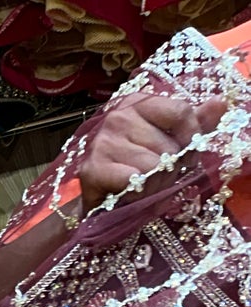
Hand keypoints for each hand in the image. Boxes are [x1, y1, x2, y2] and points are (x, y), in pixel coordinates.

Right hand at [79, 91, 223, 211]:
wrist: (95, 198)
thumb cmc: (132, 166)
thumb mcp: (163, 139)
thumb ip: (192, 124)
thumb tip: (220, 104)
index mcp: (138, 103)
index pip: (181, 111)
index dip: (192, 139)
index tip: (188, 158)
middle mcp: (119, 116)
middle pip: (169, 145)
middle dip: (171, 171)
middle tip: (162, 182)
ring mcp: (104, 141)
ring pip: (154, 167)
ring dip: (156, 187)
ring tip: (147, 192)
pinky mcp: (93, 168)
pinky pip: (134, 182)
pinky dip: (138, 195)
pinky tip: (131, 197)